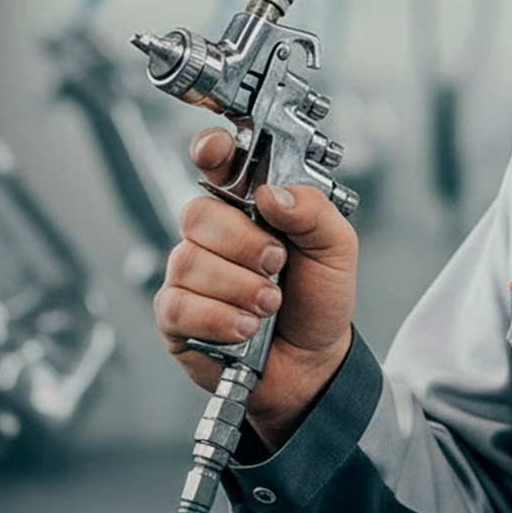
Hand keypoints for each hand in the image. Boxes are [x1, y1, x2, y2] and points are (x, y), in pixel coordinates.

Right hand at [153, 127, 357, 448]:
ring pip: (189, 262)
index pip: (216, 163)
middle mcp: (213, 234)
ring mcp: (190, 274)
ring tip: (271, 306)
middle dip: (243, 243)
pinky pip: (178, 305)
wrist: (314, 362)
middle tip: (277, 265)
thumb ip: (314, 212)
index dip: (210, 150)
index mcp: (250, 205)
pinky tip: (246, 328)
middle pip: (198, 213)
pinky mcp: (175, 315)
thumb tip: (273, 193)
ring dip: (239, 288)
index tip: (216, 150)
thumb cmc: (318, 299)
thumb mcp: (336, 249)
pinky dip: (219, 318)